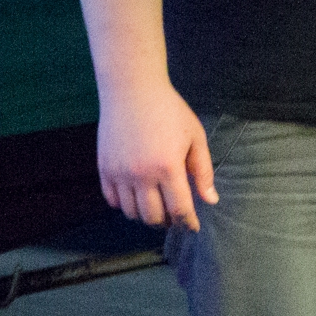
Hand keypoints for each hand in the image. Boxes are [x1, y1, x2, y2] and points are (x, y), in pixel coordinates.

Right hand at [95, 78, 218, 230]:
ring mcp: (120, 173)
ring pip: (131, 212)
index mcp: (168, 167)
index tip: (193, 226)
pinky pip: (112, 200)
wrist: (133, 89)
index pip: (179, 209)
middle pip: (153, 217)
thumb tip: (211, 200)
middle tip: (174, 214)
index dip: (188, 222)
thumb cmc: (169, 110)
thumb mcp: (195, 136)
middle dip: (167, 221)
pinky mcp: (104, 168)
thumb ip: (203, 171)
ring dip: (145, 214)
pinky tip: (136, 195)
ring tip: (156, 205)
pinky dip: (124, 204)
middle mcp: (141, 175)